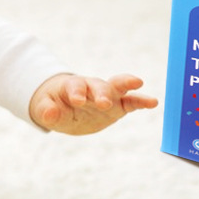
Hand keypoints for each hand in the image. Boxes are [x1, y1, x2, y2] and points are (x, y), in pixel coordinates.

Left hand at [29, 73, 157, 134]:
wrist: (65, 107)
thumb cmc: (53, 106)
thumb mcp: (45, 109)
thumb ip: (47, 111)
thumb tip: (49, 115)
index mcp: (72, 87)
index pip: (75, 87)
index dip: (76, 93)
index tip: (77, 101)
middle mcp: (92, 88)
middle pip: (98, 86)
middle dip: (102, 93)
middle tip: (103, 103)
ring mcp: (106, 96)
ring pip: (118, 87)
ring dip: (127, 85)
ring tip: (138, 83)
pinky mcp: (117, 107)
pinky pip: (131, 102)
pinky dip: (141, 101)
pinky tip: (153, 103)